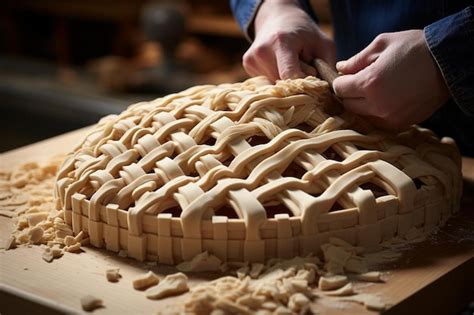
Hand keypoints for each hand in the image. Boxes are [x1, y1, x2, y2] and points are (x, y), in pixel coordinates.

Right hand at [243, 0, 335, 80]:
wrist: (278, 18)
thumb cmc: (304, 33)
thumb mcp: (323, 44)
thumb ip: (327, 67)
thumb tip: (326, 92)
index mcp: (280, 42)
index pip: (290, 76)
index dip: (305, 85)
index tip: (314, 82)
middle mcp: (261, 51)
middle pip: (283, 83)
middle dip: (297, 82)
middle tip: (303, 67)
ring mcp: (251, 59)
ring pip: (275, 86)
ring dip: (287, 81)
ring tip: (291, 65)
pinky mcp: (247, 65)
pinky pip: (267, 83)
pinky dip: (277, 79)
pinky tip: (279, 66)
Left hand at [333, 30, 448, 129]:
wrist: (449, 62)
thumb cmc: (415, 48)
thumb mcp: (383, 44)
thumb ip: (357, 59)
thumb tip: (340, 69)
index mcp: (369, 83)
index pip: (339, 89)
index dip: (341, 81)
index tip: (348, 76)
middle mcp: (377, 105)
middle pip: (347, 105)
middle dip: (350, 93)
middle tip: (360, 82)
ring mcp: (389, 117)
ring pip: (361, 116)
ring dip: (362, 105)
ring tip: (376, 90)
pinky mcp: (400, 124)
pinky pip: (378, 122)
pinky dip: (377, 113)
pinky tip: (387, 99)